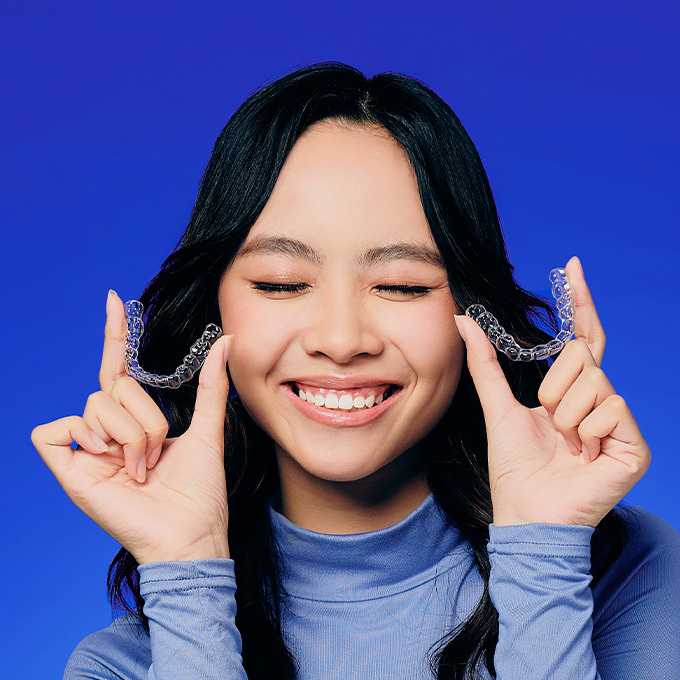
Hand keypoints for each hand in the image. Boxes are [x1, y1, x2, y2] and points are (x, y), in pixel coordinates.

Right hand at [31, 291, 232, 562]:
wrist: (191, 533)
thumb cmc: (199, 491)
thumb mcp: (207, 429)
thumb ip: (211, 384)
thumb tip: (225, 340)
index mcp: (135, 421)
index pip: (119, 368)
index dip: (116, 334)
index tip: (116, 299)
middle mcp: (108, 432)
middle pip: (113, 387)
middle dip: (146, 418)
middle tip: (157, 455)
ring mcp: (88, 451)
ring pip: (95, 405)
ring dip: (130, 435)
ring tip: (142, 468)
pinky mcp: (69, 471)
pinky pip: (51, 431)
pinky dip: (87, 438)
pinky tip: (108, 461)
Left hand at [454, 257, 649, 526]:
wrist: (525, 514)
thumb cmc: (514, 467)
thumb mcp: (498, 406)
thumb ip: (485, 363)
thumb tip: (464, 318)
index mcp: (571, 392)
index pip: (582, 338)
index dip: (579, 303)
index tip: (572, 265)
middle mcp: (600, 401)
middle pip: (583, 358)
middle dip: (554, 389)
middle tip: (549, 422)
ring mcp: (620, 423)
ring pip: (594, 381)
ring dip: (566, 414)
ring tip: (565, 443)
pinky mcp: (634, 446)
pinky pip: (611, 409)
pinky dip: (585, 431)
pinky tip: (582, 455)